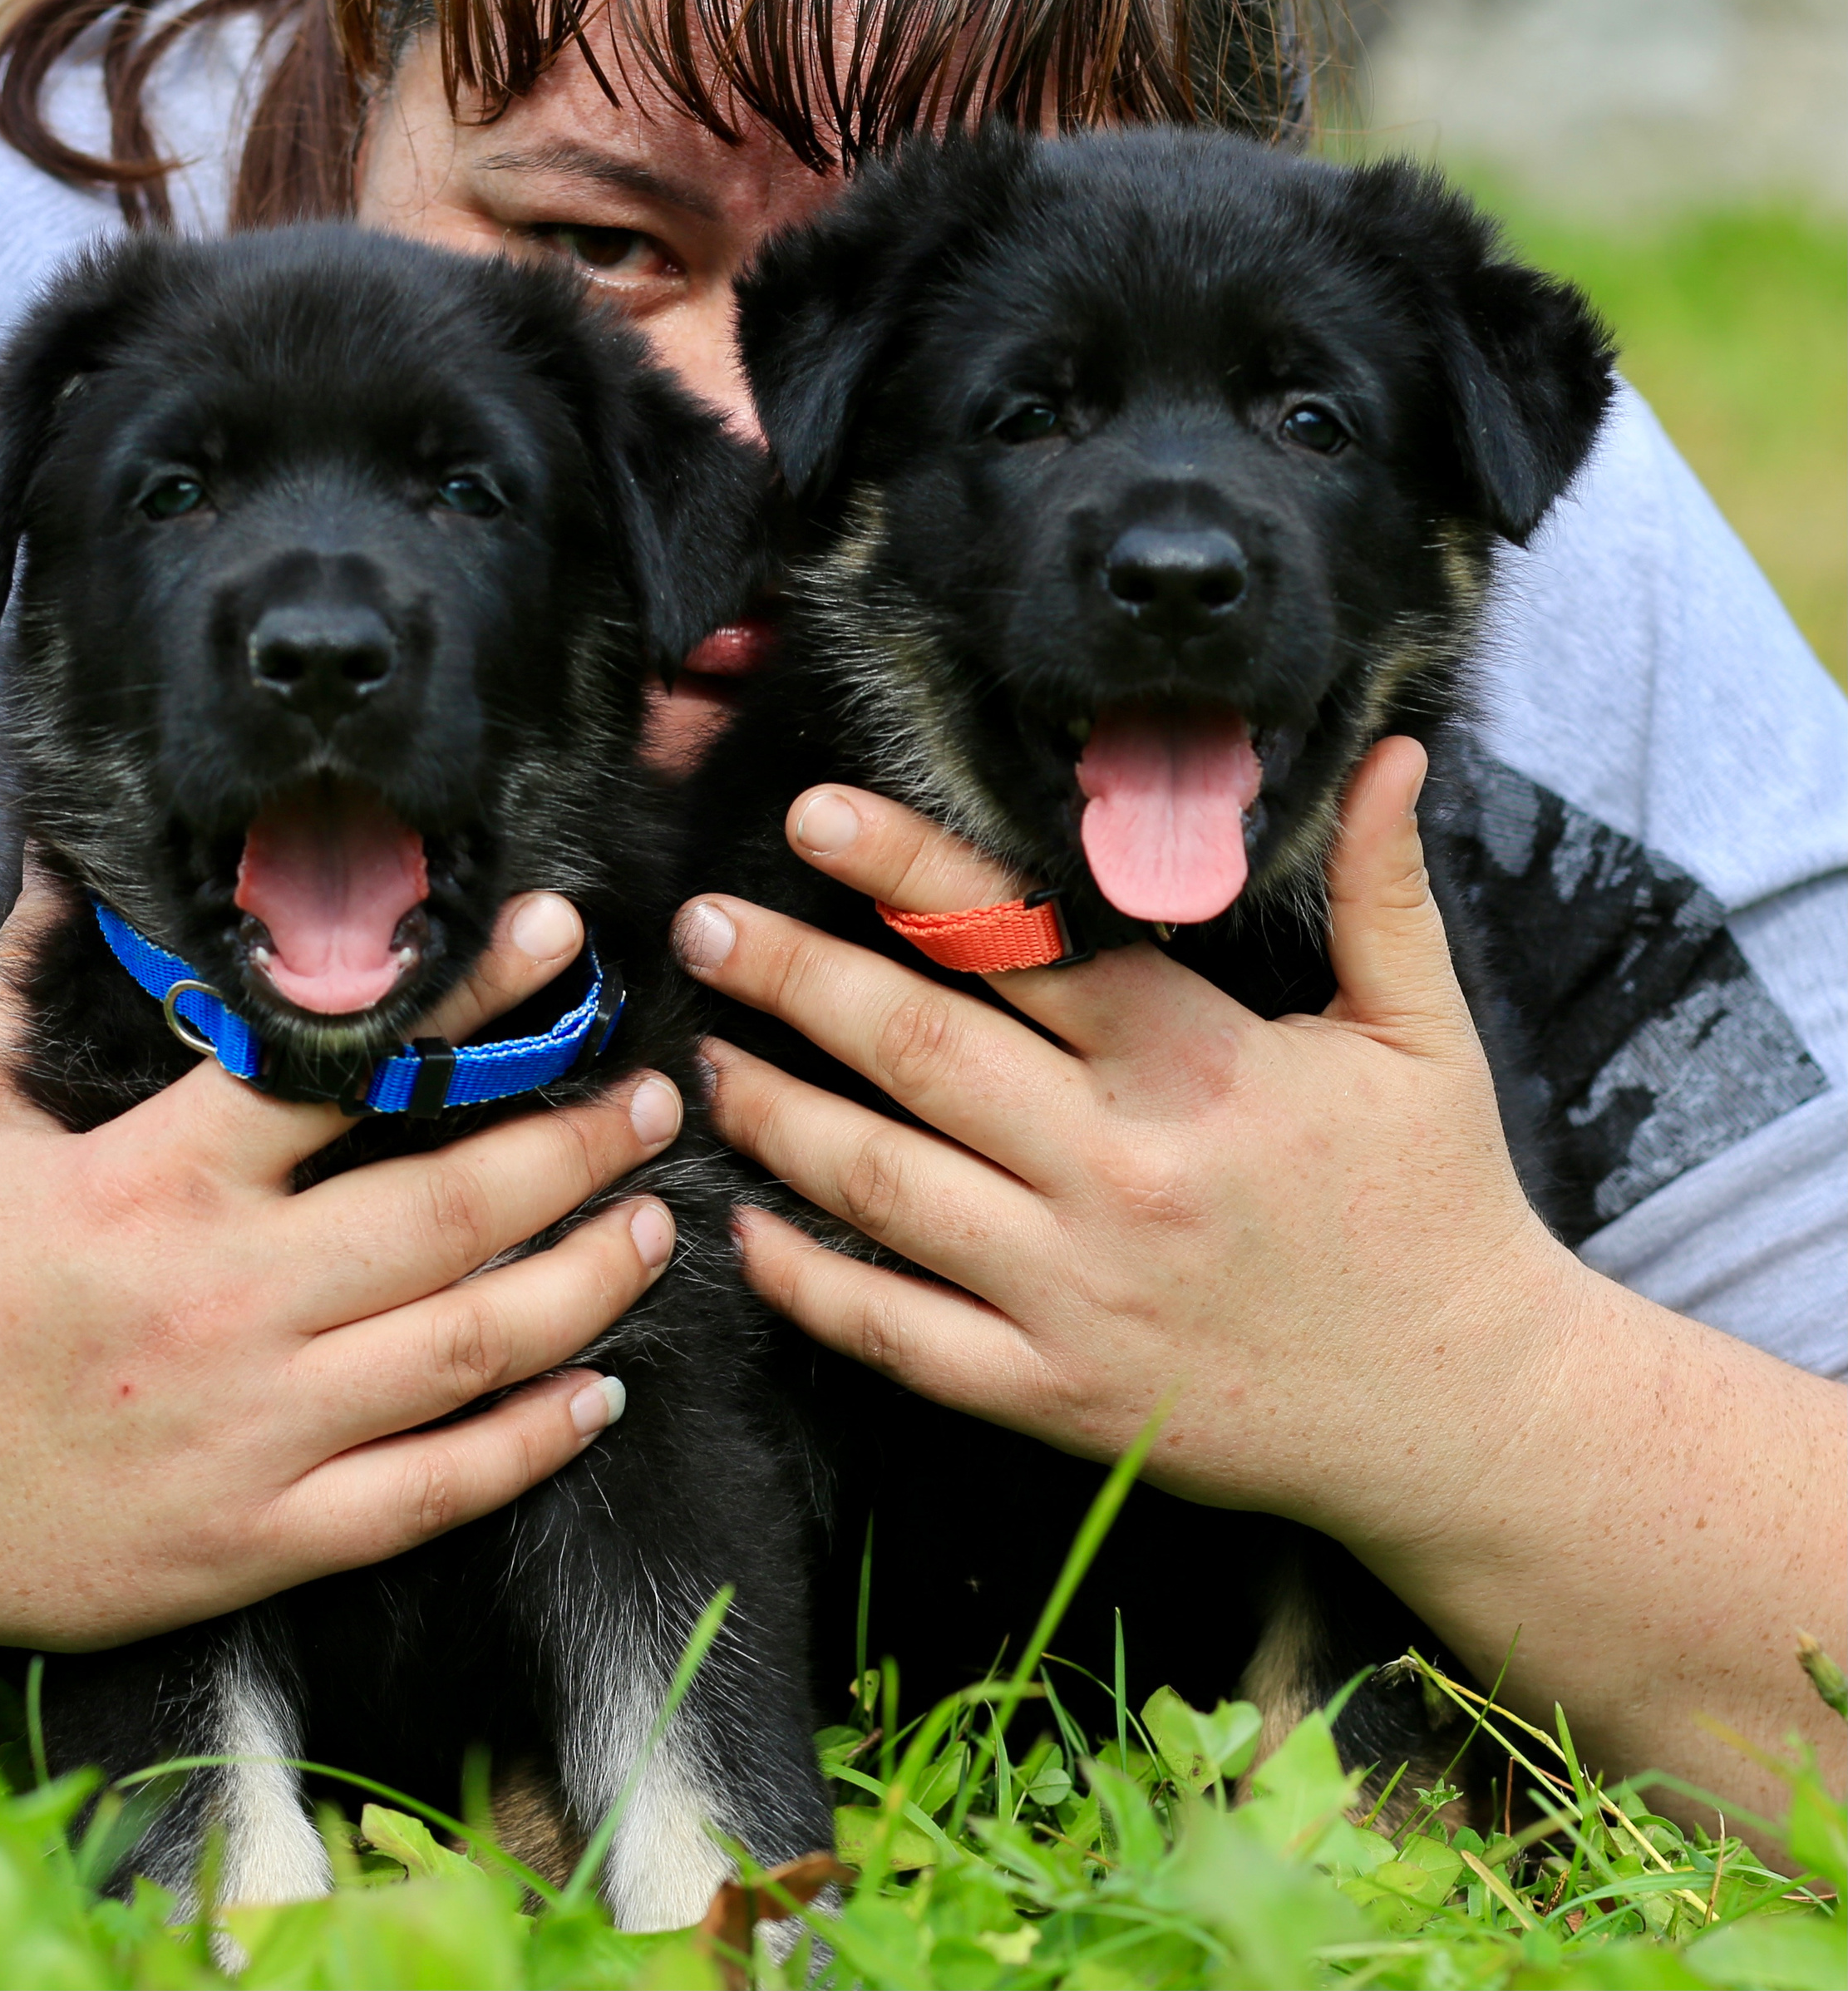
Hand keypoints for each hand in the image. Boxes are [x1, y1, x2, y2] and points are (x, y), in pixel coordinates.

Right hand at [0, 871, 679, 1800]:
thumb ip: (23, 984)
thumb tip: (76, 861)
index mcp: (151, 1185)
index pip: (345, 1066)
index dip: (467, 996)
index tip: (557, 941)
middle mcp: (223, 1301)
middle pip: (453, 1208)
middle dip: (579, 1145)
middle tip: (658, 1099)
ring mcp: (250, 1430)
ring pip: (471, 1348)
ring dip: (589, 1282)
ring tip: (657, 1226)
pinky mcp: (254, 1538)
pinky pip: (429, 1492)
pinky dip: (529, 1443)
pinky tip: (597, 1395)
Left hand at [674, 741, 1847, 1835]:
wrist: (1462, 1416)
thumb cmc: (1436, 1207)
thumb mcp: (1426, 1035)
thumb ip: (1384, 891)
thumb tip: (1393, 751)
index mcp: (1200, 1069)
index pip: (1024, 940)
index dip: (909, 867)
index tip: (813, 816)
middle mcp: (1120, 1174)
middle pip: (917, 1051)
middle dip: (792, 976)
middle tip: (706, 925)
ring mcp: (1075, 1294)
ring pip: (880, 1187)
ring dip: (776, 1113)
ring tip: (704, 1059)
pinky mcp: (1053, 1394)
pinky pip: (897, 1334)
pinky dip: (809, 1283)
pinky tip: (747, 1228)